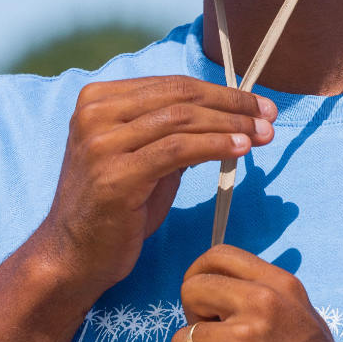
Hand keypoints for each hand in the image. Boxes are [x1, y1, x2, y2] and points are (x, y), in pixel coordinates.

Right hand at [35, 78, 276, 301]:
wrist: (73, 257)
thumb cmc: (115, 207)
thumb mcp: (143, 157)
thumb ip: (174, 132)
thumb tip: (227, 114)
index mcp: (99, 99)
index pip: (173, 85)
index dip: (221, 92)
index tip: (258, 104)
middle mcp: (95, 113)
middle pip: (180, 97)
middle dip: (232, 105)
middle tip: (269, 115)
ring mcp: (102, 142)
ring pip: (182, 120)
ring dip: (231, 124)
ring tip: (262, 134)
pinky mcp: (115, 174)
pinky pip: (177, 151)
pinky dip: (214, 146)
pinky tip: (240, 149)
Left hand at [168, 245, 342, 341]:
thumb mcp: (302, 318)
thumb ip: (268, 298)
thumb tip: (226, 287)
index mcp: (280, 285)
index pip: (220, 255)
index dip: (199, 274)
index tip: (201, 300)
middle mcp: (261, 302)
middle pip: (192, 289)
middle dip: (191, 318)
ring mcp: (242, 336)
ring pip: (181, 338)